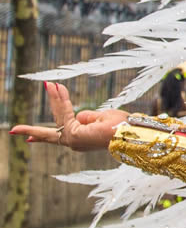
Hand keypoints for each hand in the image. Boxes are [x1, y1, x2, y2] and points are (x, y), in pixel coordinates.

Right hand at [9, 82, 128, 150]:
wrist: (129, 133)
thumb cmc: (122, 126)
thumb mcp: (102, 118)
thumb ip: (87, 117)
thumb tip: (79, 116)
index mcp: (82, 139)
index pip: (64, 128)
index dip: (56, 118)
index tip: (34, 131)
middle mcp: (74, 143)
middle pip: (51, 131)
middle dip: (32, 131)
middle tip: (14, 131)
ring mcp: (72, 140)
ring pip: (59, 116)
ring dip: (55, 99)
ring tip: (50, 84)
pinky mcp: (73, 135)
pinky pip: (64, 113)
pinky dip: (59, 100)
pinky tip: (54, 86)